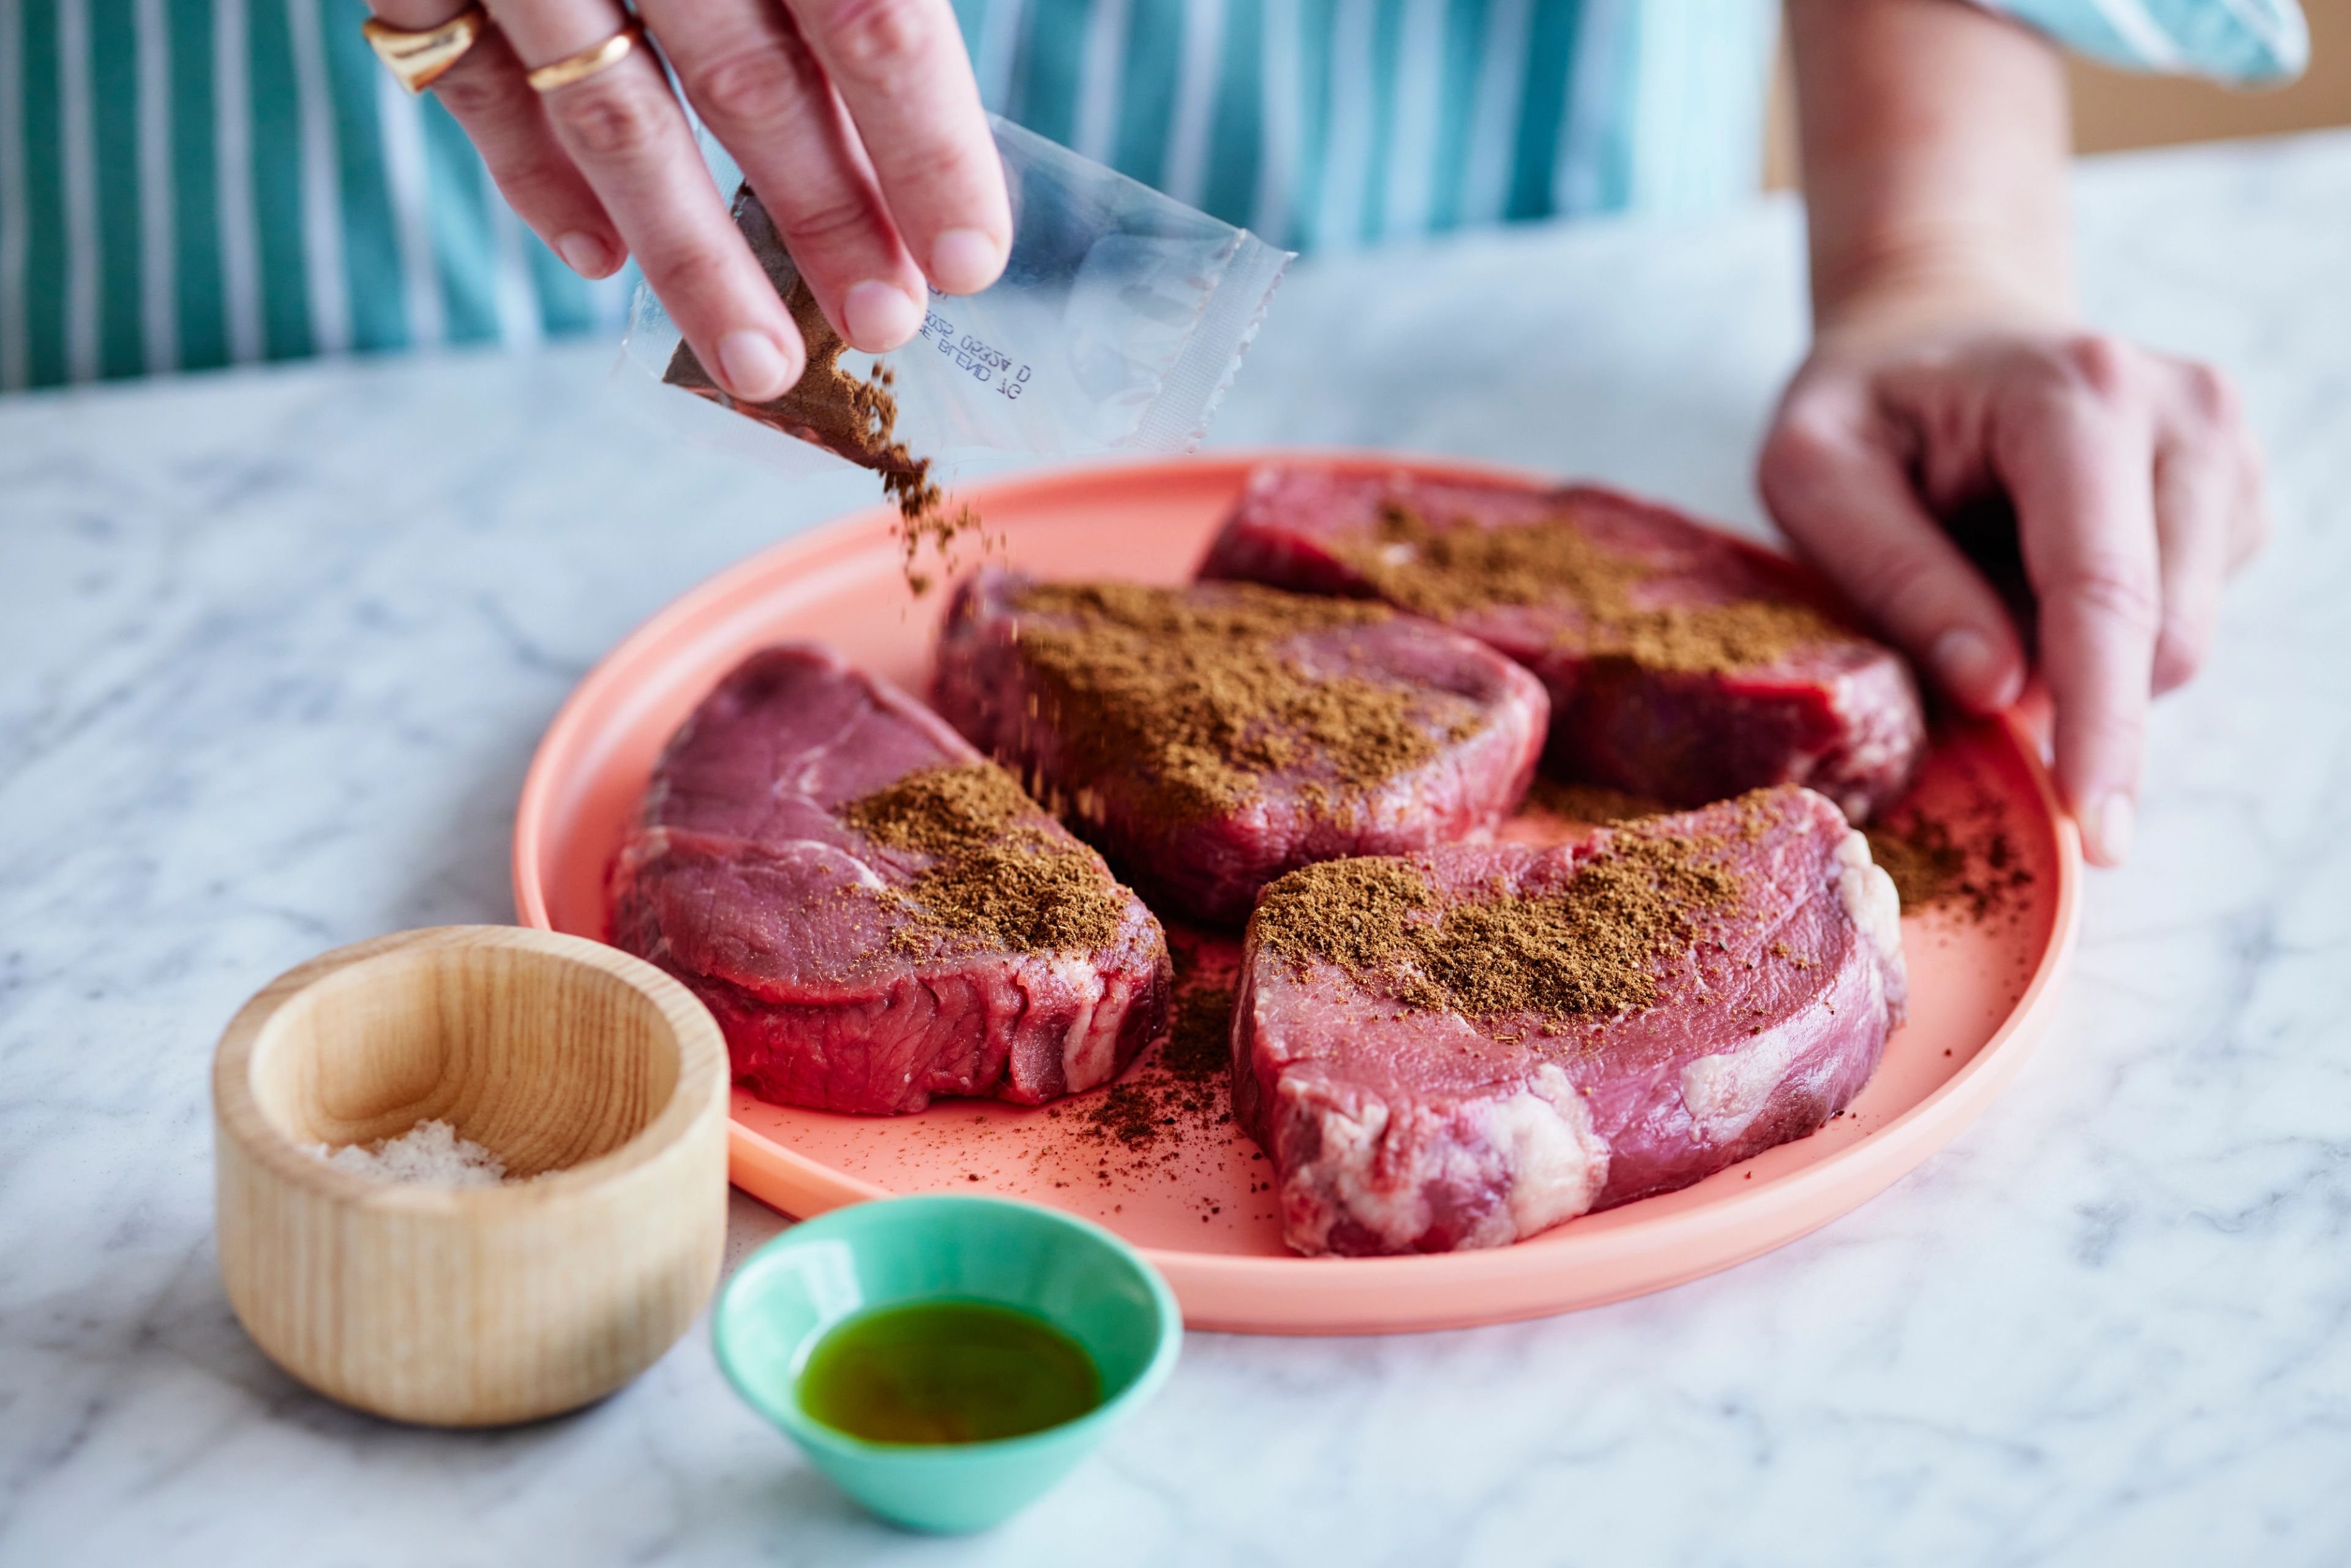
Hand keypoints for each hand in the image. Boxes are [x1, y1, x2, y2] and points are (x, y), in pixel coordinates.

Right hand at [370, 0, 1011, 399]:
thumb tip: (920, 48)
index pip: (869, 15)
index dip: (927, 146)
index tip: (973, 256)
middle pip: (752, 80)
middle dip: (827, 219)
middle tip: (889, 323)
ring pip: (612, 112)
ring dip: (693, 254)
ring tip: (761, 360)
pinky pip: (464, 77)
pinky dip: (532, 176)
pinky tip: (598, 260)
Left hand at [1759, 318, 2267, 865]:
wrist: (1942, 326)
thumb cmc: (1866, 405)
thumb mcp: (1814, 473)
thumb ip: (1894, 575)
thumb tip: (1994, 691)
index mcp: (2077, 396)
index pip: (2105, 590)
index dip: (2103, 724)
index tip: (2101, 835)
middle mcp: (2183, 411)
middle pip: (2165, 632)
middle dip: (2081, 706)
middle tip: (1971, 692)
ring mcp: (2224, 449)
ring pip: (2184, 642)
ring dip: (2085, 666)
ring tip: (1993, 591)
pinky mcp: (2233, 494)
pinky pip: (2184, 621)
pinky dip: (2107, 637)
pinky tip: (2040, 572)